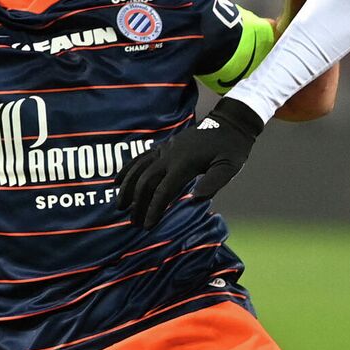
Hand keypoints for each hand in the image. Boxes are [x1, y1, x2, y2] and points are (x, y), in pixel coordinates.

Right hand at [115, 99, 264, 229]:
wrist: (229, 123)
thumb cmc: (231, 149)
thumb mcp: (229, 166)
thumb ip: (214, 182)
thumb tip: (195, 199)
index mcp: (185, 163)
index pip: (163, 190)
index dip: (154, 209)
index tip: (148, 226)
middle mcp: (170, 155)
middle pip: (146, 181)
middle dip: (138, 203)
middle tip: (134, 223)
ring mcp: (165, 149)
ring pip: (139, 169)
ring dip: (127, 188)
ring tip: (120, 206)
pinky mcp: (164, 146)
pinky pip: (140, 158)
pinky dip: (128, 169)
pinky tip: (117, 181)